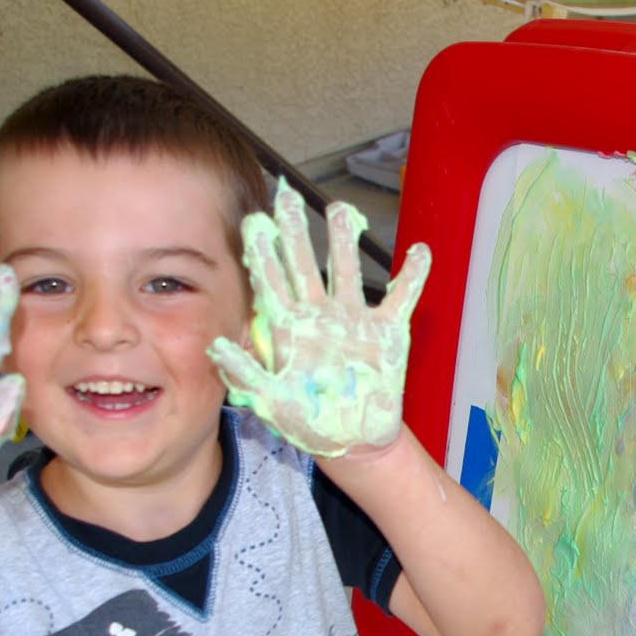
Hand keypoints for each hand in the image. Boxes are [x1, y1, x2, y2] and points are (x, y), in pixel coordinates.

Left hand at [208, 180, 430, 457]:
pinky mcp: (388, 331)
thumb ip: (246, 374)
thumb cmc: (310, 423)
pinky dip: (413, 276)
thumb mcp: (273, 403)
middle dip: (297, 230)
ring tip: (341, 209)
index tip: (252, 221)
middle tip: (287, 195)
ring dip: (345, 240)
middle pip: (306, 263)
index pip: (272, 282)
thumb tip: (215, 346)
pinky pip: (403, 297)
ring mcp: (355, 319)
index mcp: (290, 328)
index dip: (263, 253)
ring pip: (348, 269)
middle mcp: (320, 314)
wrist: (353, 440)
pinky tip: (419, 251)